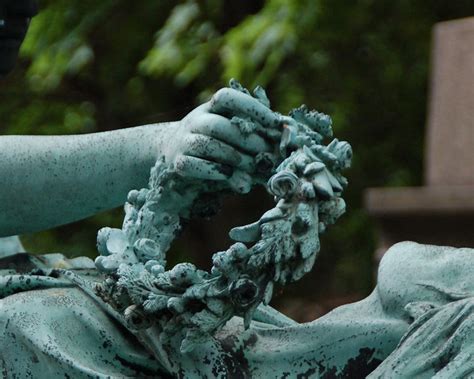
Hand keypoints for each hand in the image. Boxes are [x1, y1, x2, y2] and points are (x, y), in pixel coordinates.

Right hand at [162, 85, 281, 192]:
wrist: (172, 154)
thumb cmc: (213, 144)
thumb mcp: (228, 134)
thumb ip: (249, 140)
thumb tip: (271, 156)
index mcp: (210, 108)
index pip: (226, 97)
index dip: (251, 107)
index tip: (275, 123)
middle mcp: (194, 121)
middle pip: (218, 125)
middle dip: (247, 140)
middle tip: (268, 153)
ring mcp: (183, 142)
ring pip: (207, 146)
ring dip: (234, 157)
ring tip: (254, 167)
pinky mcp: (177, 163)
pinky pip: (194, 165)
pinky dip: (215, 171)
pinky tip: (229, 175)